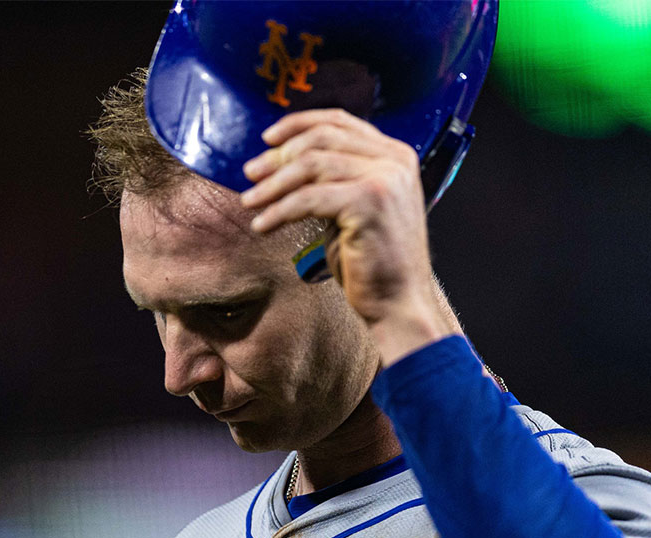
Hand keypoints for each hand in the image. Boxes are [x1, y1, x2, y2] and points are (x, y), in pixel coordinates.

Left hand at [240, 109, 453, 363]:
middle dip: (279, 155)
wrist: (399, 303)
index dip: (298, 125)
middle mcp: (394, 160)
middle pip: (322, 139)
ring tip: (250, 201)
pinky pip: (310, 198)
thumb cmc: (372, 262)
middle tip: (250, 174)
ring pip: (311, 165)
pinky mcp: (370, 203)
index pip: (339, 121)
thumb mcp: (354, 207)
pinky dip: (280, 210)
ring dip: (273, 184)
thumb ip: (335, 179)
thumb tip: (283, 161)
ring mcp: (385, 179)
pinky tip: (263, 225)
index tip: (267, 140)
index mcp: (394, 155)